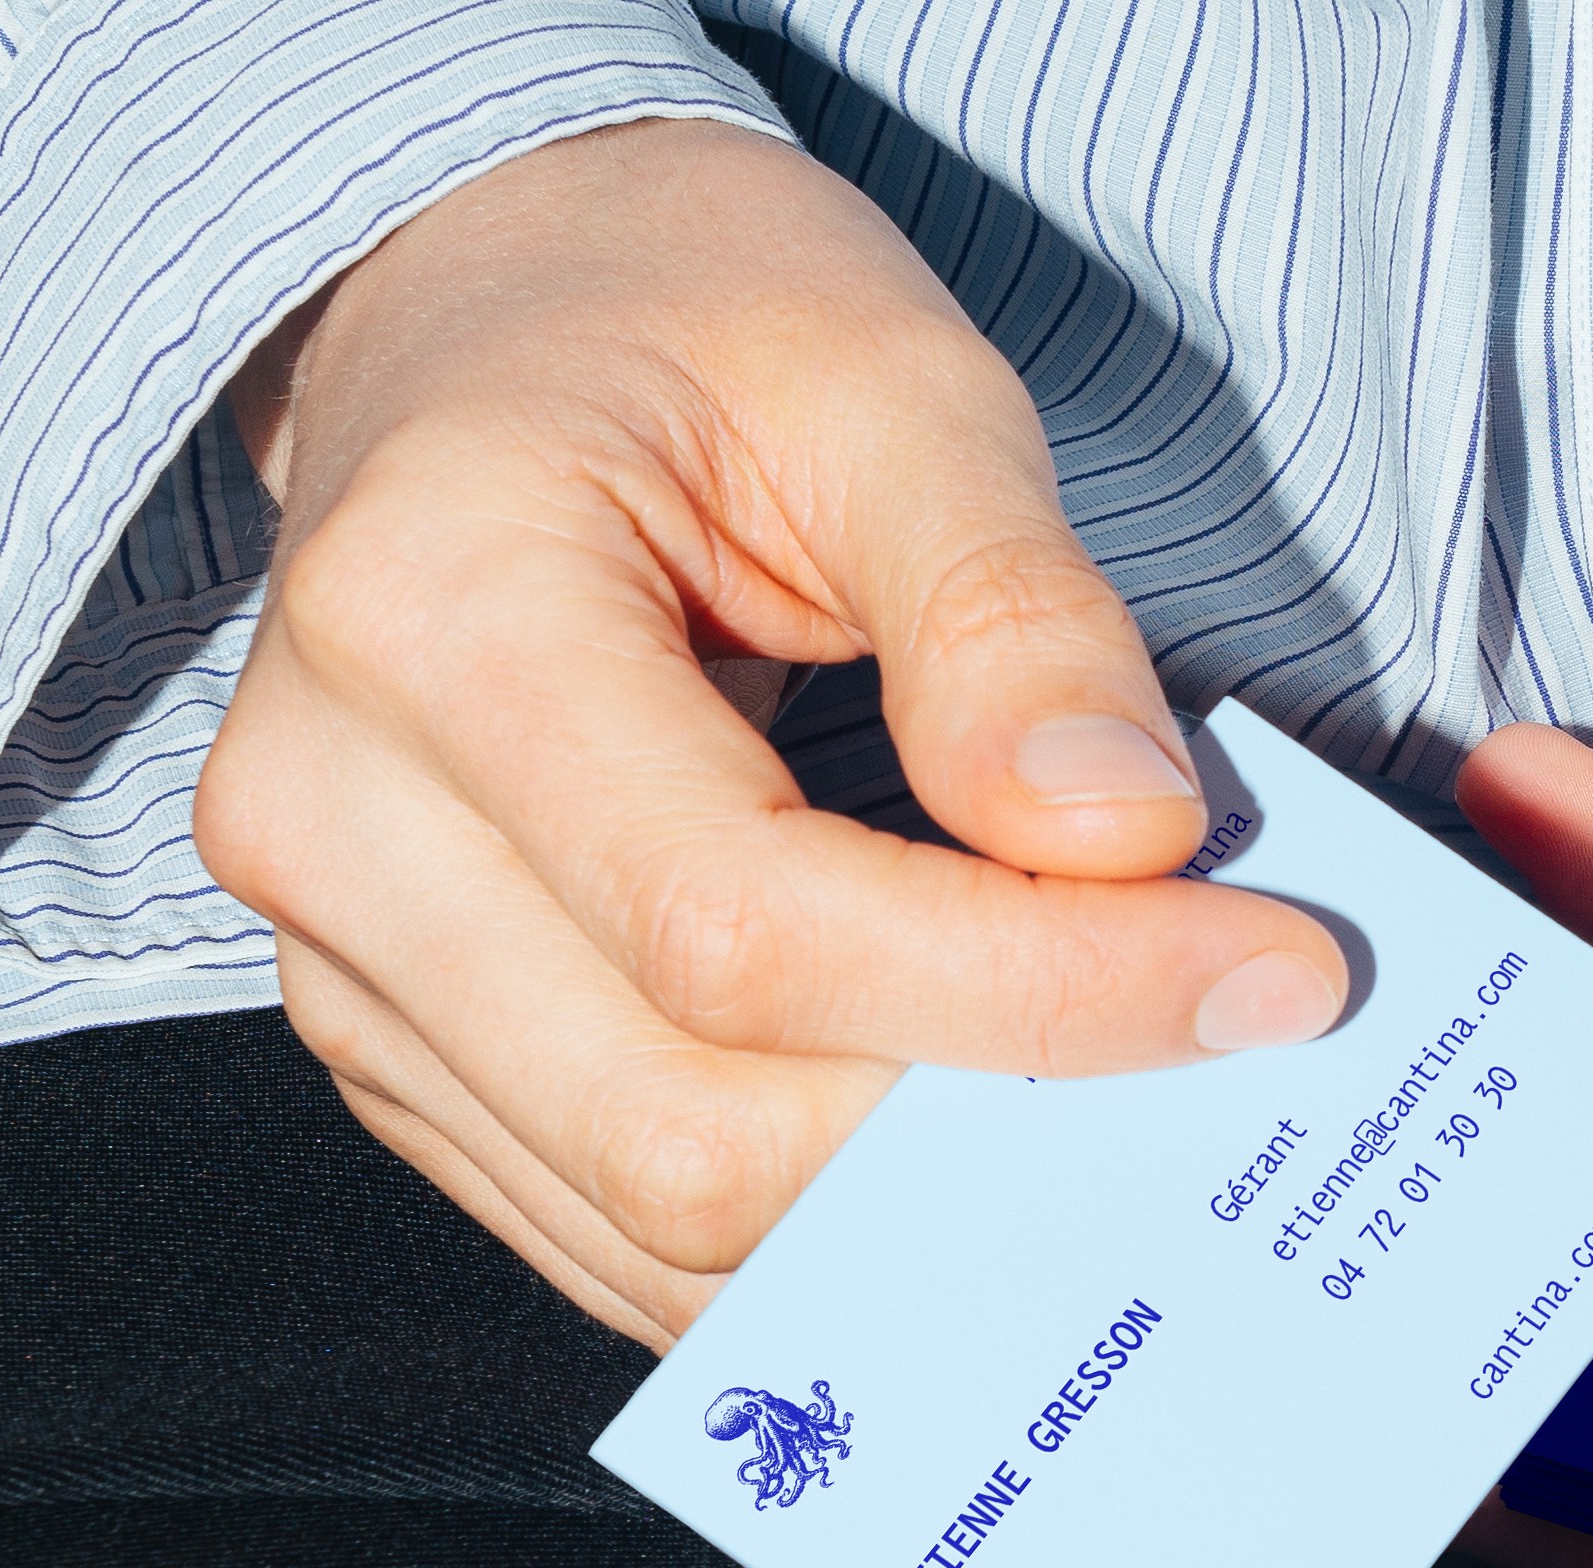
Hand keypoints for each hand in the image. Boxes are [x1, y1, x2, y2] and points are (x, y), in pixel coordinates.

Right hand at [194, 120, 1345, 1346]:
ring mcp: (347, 962)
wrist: (489, 316)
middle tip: (1209, 1034)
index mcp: (426, 614)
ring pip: (657, 1222)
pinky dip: (818, 1220)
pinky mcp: (403, 1047)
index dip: (1028, 992)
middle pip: (686, 1127)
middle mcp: (332, 822)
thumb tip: (1125, 843)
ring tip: (1110, 1083)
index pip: (746, 925)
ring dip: (917, 1201)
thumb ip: (1011, 614)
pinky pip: (619, 1226)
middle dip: (985, 1121)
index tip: (1260, 970)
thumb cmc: (678, 318)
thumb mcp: (890, 379)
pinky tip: (966, 1122)